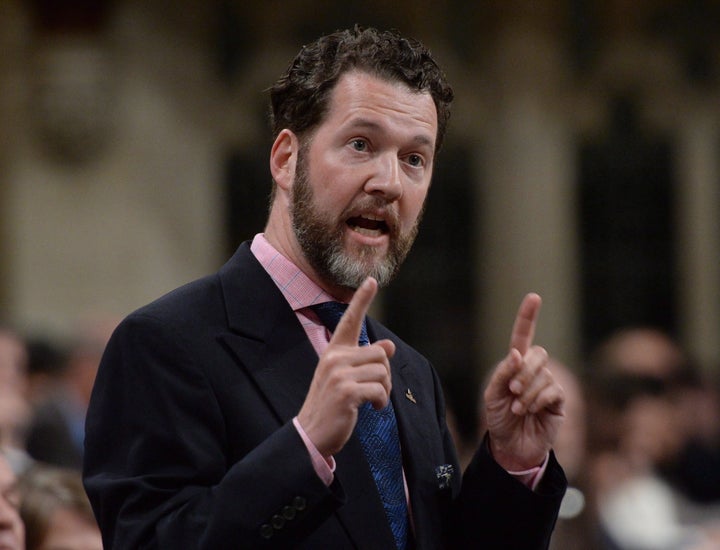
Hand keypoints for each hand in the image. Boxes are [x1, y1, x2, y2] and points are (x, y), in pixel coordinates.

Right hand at [297, 277, 395, 456]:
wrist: (311, 433)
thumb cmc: (332, 405)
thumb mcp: (347, 378)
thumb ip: (365, 361)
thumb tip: (389, 345)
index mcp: (334, 351)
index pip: (350, 320)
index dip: (362, 300)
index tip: (370, 280)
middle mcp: (335, 358)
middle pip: (380, 354)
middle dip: (384, 375)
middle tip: (375, 392)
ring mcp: (339, 374)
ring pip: (383, 372)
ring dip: (384, 392)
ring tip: (371, 402)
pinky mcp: (346, 392)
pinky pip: (380, 390)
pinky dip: (381, 403)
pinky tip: (371, 409)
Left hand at [483, 293, 564, 470]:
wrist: (511, 446)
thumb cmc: (499, 419)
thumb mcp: (492, 395)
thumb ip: (503, 373)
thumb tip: (517, 353)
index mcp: (515, 364)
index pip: (523, 335)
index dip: (528, 316)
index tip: (534, 297)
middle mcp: (534, 370)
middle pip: (538, 353)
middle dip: (524, 371)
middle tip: (513, 391)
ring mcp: (548, 384)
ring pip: (544, 374)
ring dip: (528, 391)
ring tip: (518, 408)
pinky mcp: (558, 400)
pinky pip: (554, 390)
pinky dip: (539, 399)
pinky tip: (530, 411)